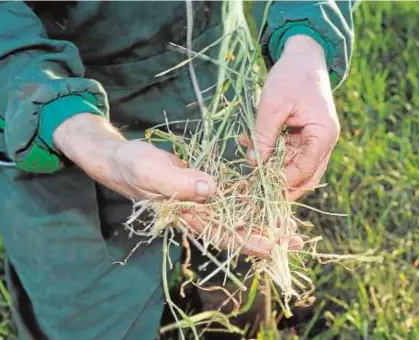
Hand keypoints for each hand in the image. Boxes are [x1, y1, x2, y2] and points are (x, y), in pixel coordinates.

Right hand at [54, 113, 298, 256]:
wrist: (120, 159)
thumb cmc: (132, 165)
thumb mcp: (150, 171)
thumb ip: (177, 182)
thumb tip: (210, 189)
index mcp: (188, 216)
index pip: (225, 236)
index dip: (252, 242)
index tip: (277, 246)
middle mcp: (199, 214)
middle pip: (238, 232)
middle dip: (268, 238)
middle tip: (297, 241)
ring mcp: (203, 203)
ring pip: (239, 217)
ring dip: (264, 221)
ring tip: (292, 226)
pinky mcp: (205, 188)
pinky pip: (233, 199)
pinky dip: (252, 201)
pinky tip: (271, 199)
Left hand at [247, 35, 339, 200]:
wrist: (304, 56)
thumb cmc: (291, 76)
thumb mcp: (273, 104)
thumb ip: (264, 135)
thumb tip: (254, 164)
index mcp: (324, 134)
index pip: (304, 170)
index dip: (281, 182)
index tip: (257, 186)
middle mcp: (325, 142)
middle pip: (306, 177)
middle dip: (282, 187)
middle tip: (256, 197)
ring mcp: (317, 141)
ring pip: (298, 170)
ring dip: (276, 172)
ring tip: (251, 175)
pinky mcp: (307, 138)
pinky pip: (291, 155)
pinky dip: (274, 157)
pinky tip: (253, 152)